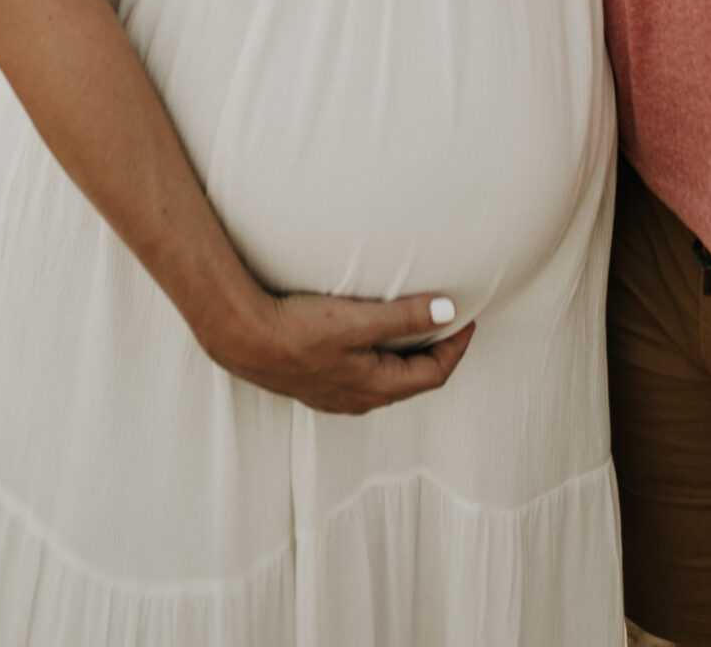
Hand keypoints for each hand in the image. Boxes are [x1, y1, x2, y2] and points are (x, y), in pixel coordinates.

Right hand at [213, 288, 476, 415]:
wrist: (242, 339)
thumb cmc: (298, 331)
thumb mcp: (358, 320)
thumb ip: (405, 316)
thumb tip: (449, 312)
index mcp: (376, 386)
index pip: (433, 374)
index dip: (456, 346)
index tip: (468, 319)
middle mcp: (359, 398)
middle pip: (412, 379)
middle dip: (434, 351)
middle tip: (447, 320)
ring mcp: (336, 395)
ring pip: (386, 379)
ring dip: (405, 354)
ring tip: (414, 324)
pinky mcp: (317, 384)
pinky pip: (362, 375)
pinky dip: (379, 357)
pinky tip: (369, 338)